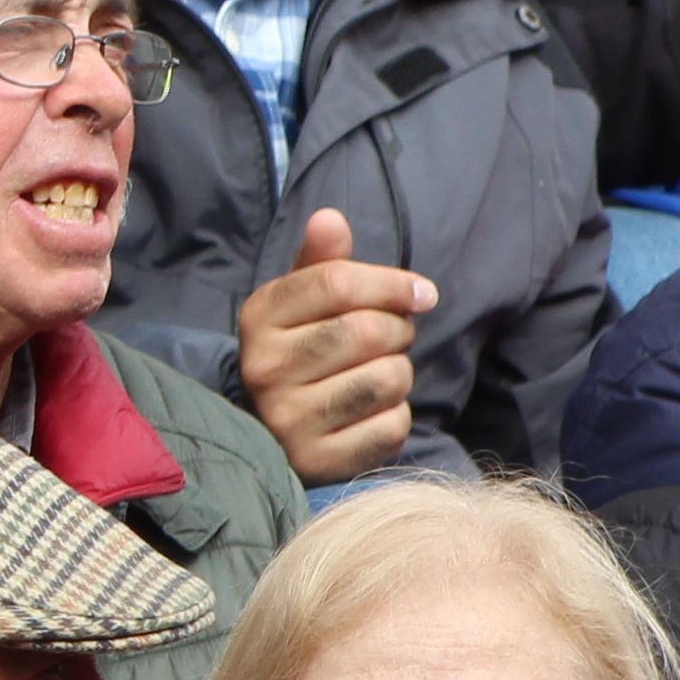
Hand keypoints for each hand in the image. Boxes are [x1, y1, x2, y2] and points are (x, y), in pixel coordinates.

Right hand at [234, 208, 433, 481]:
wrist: (269, 430)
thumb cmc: (300, 350)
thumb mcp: (300, 301)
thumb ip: (321, 261)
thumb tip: (330, 218)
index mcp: (258, 318)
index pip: (336, 282)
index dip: (392, 282)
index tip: (421, 293)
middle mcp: (264, 368)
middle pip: (367, 330)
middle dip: (398, 330)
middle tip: (392, 339)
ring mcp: (287, 419)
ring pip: (387, 379)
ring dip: (400, 374)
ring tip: (378, 375)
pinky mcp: (317, 461)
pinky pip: (391, 426)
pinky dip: (396, 416)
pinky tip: (373, 413)